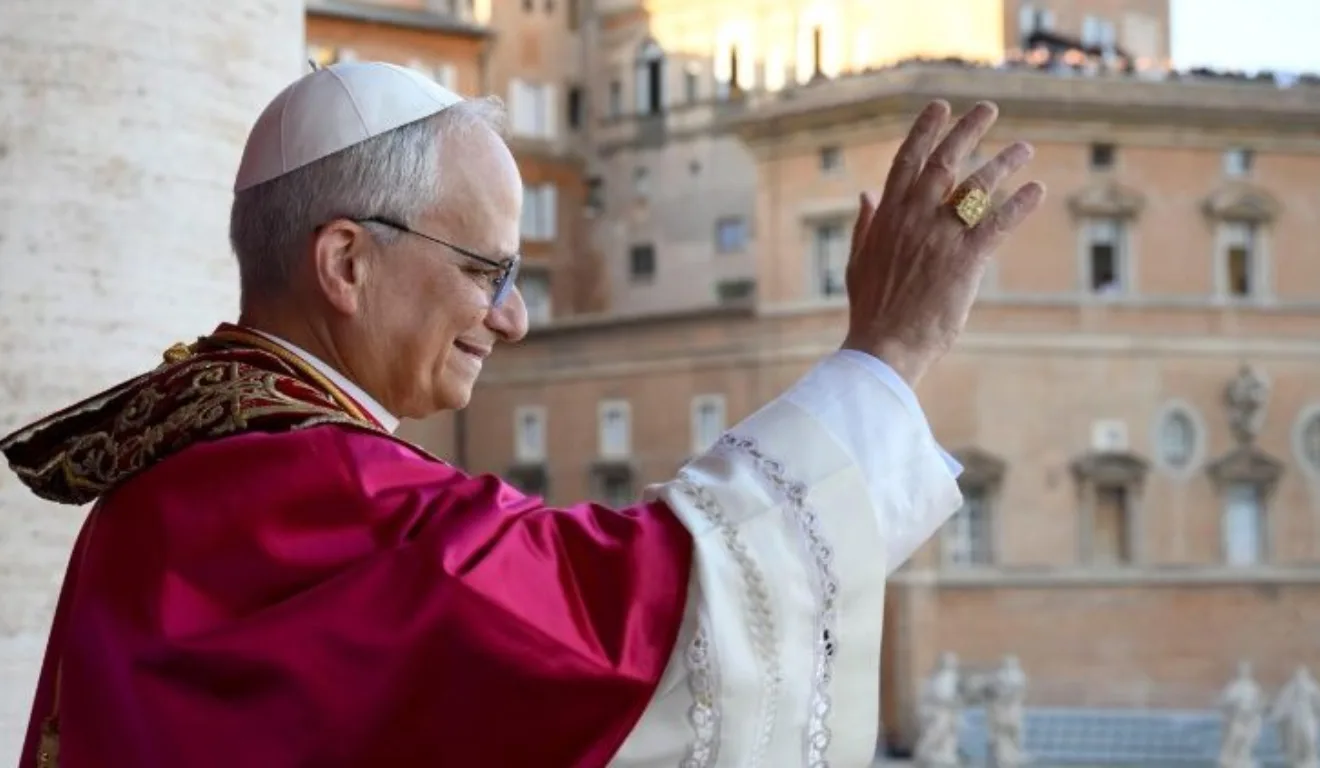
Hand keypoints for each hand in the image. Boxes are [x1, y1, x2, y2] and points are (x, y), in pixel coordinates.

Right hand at [841, 100, 1045, 386]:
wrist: (884, 346)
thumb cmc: (871, 310)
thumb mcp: (858, 261)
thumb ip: (865, 223)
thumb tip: (866, 193)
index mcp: (887, 216)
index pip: (907, 161)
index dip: (925, 130)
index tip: (940, 107)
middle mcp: (914, 218)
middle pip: (945, 161)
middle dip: (967, 130)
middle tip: (987, 108)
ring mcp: (941, 236)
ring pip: (977, 187)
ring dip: (1003, 163)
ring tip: (1023, 148)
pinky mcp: (966, 260)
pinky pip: (999, 223)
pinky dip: (1020, 204)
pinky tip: (1037, 190)